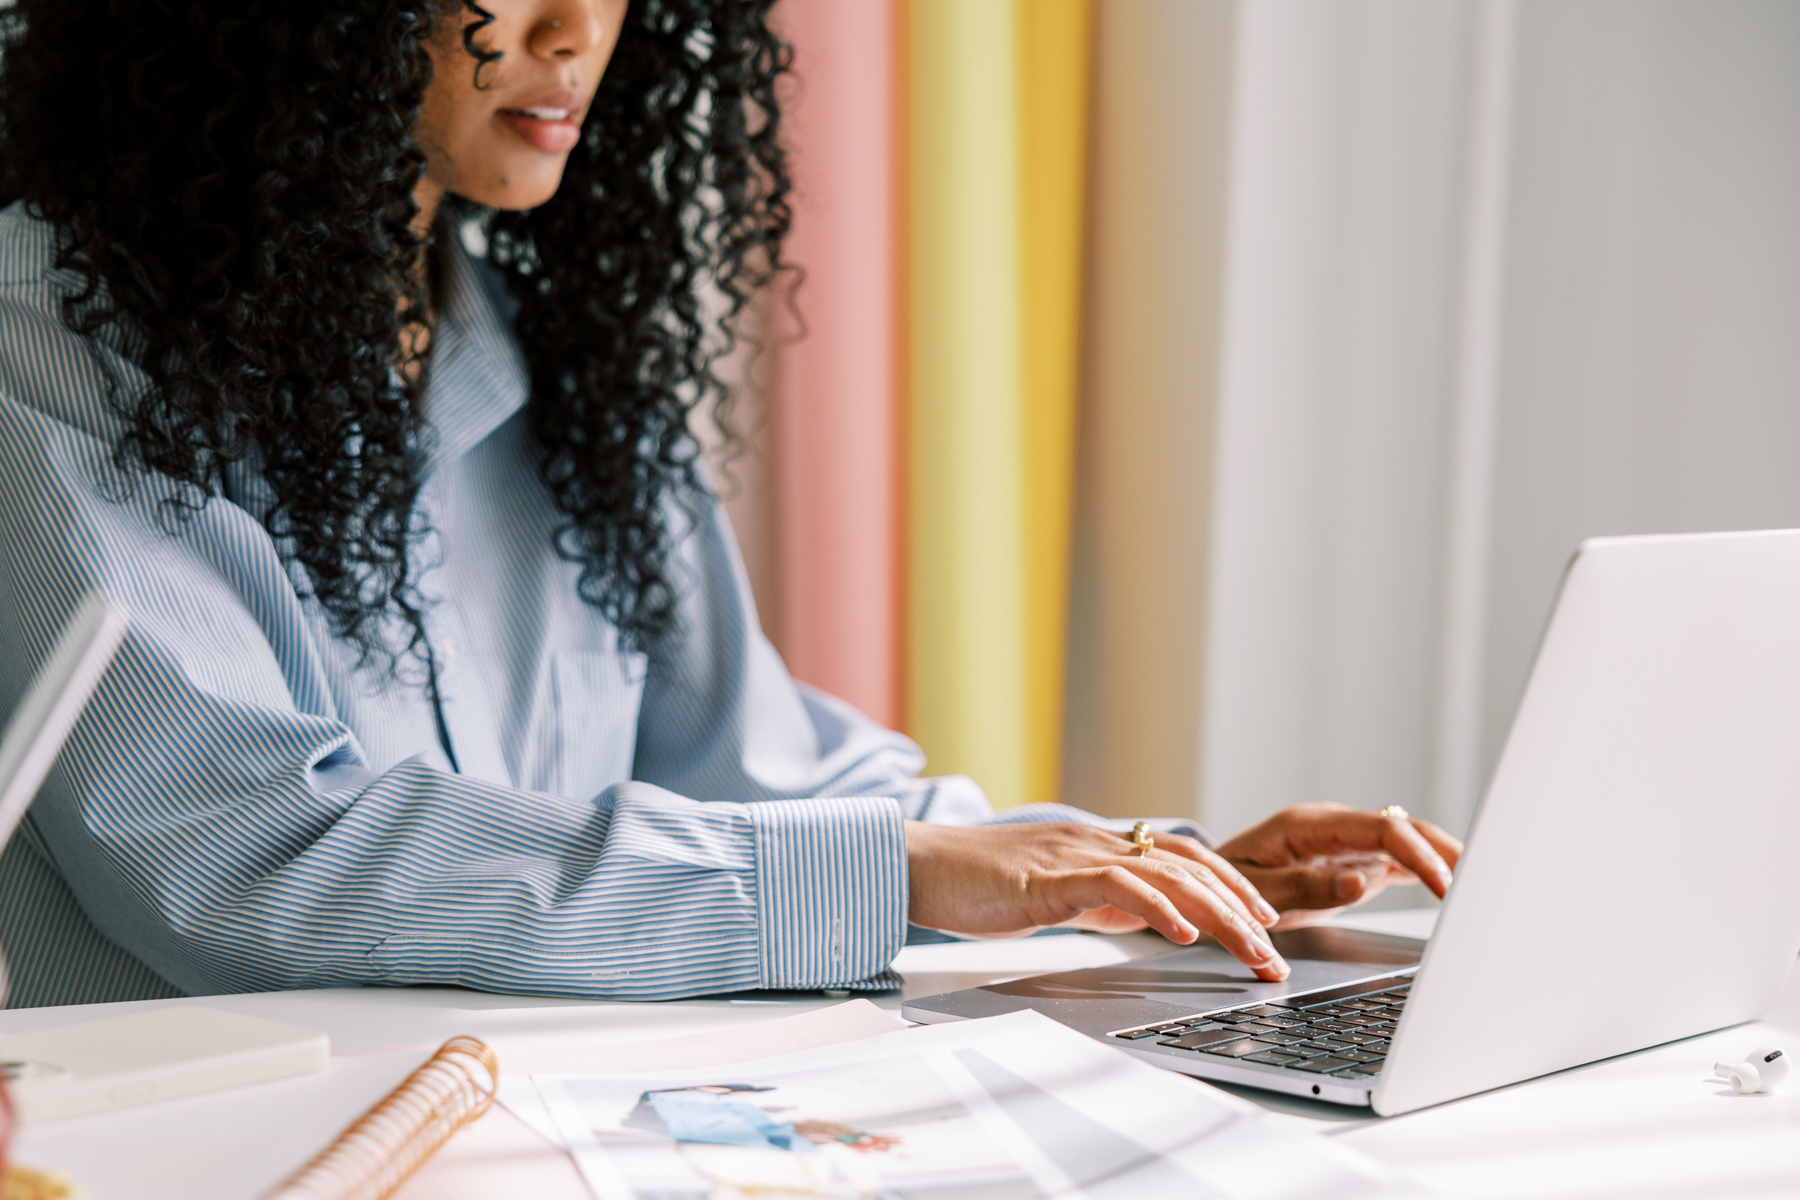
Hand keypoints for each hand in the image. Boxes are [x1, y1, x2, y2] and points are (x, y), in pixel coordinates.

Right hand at [905, 821, 1291, 980]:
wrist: (918, 864)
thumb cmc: (974, 882)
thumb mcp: (1054, 891)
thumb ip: (1098, 895)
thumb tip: (1142, 914)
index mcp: (1099, 846)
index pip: (1183, 857)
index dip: (1230, 885)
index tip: (1265, 921)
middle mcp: (1096, 842)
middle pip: (1190, 866)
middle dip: (1242, 910)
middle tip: (1273, 953)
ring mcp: (1075, 855)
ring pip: (1167, 875)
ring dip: (1219, 915)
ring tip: (1250, 947)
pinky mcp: (1049, 877)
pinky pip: (1115, 886)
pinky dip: (1156, 908)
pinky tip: (1181, 933)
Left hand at [1214, 803, 1462, 927]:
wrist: (1207, 883)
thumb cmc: (1226, 884)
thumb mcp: (1259, 891)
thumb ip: (1308, 886)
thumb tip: (1360, 880)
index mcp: (1311, 825)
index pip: (1382, 829)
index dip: (1419, 853)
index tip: (1445, 884)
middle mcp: (1333, 827)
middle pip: (1402, 829)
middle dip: (1444, 851)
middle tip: (1485, 878)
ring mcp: (1343, 842)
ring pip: (1405, 842)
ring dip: (1441, 858)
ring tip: (1482, 881)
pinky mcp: (1348, 861)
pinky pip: (1394, 860)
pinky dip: (1424, 870)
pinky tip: (1453, 884)